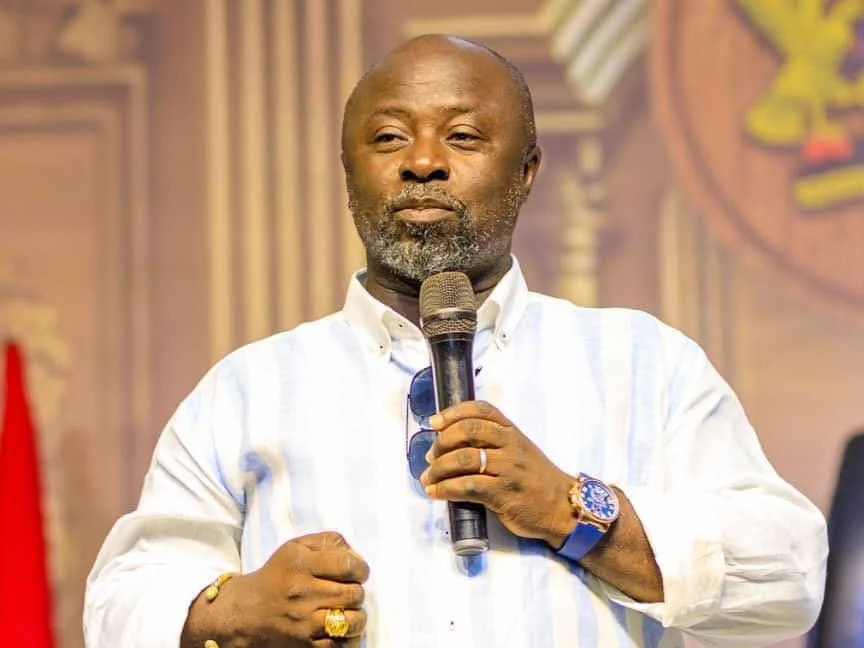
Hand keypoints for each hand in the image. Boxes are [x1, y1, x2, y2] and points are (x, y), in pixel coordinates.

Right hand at [182, 531, 368, 647]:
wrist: (247, 612)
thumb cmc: (279, 575)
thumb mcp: (297, 547)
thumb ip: (329, 542)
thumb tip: (357, 556)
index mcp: (300, 564)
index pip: (347, 565)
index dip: (361, 569)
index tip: (359, 572)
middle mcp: (301, 593)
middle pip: (354, 593)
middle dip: (357, 591)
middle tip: (348, 591)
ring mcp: (303, 623)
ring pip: (352, 621)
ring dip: (357, 616)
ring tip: (347, 611)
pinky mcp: (305, 646)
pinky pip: (341, 644)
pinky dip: (348, 637)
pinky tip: (340, 628)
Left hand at [420, 401, 574, 546]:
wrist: (563, 507)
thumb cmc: (535, 479)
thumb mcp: (519, 451)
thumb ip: (492, 443)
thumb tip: (451, 445)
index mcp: (512, 431)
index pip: (481, 410)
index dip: (454, 412)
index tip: (434, 422)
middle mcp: (510, 445)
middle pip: (468, 430)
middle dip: (442, 442)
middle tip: (430, 456)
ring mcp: (508, 469)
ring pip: (464, 459)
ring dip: (438, 468)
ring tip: (428, 478)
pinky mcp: (504, 494)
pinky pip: (467, 486)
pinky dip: (445, 489)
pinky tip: (435, 492)